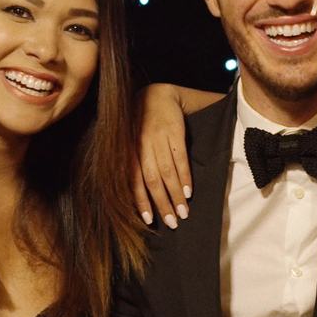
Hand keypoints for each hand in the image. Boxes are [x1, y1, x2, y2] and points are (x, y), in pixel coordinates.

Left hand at [132, 84, 192, 229]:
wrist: (157, 94)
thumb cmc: (141, 124)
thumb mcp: (130, 141)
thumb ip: (132, 165)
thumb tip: (135, 196)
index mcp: (128, 150)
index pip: (133, 181)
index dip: (141, 202)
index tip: (150, 221)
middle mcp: (141, 145)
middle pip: (152, 180)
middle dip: (163, 203)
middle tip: (173, 222)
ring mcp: (158, 138)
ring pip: (167, 172)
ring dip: (176, 195)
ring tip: (184, 212)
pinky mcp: (174, 131)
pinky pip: (180, 158)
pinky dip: (185, 176)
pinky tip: (189, 191)